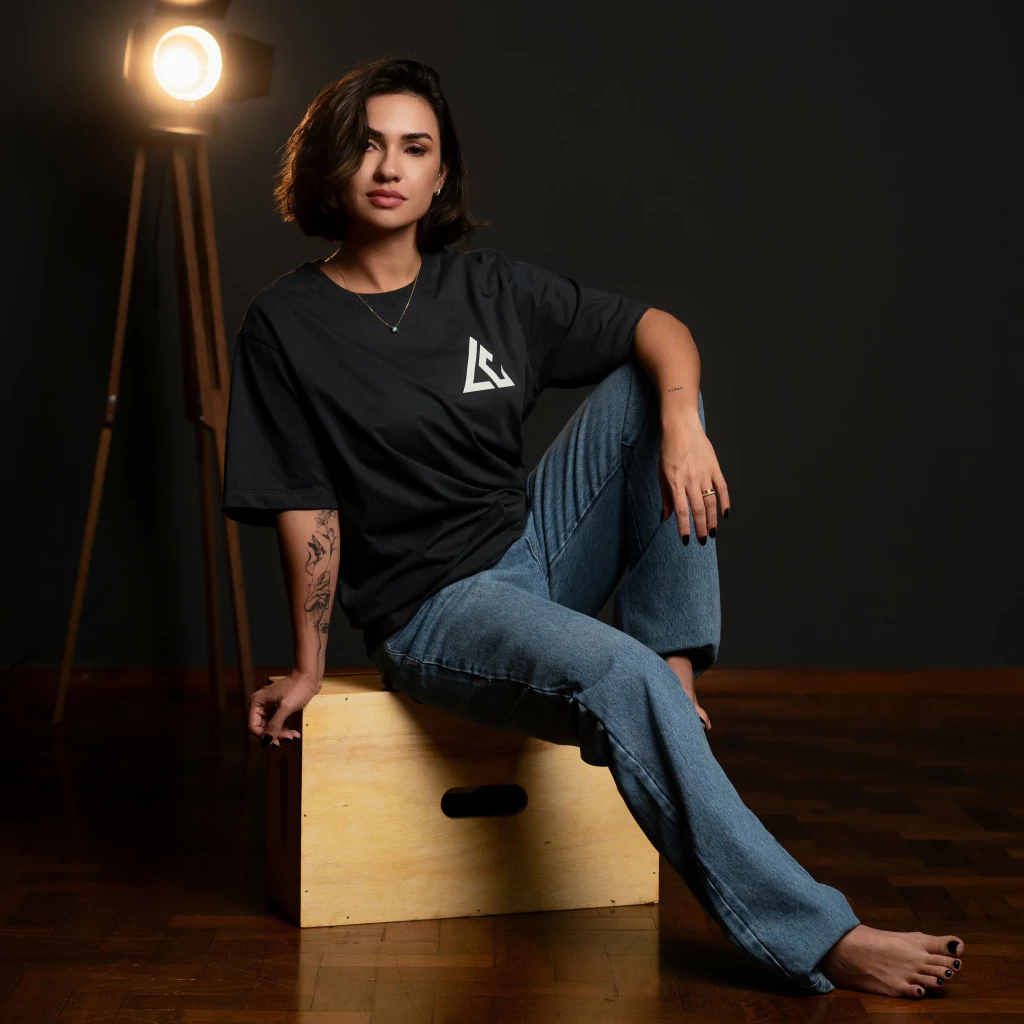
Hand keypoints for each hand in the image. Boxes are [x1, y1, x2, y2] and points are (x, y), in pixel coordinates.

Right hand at [249, 670, 319, 746]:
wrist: (310, 677)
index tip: (276, 742)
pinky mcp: (278, 709)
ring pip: (271, 727)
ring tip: (294, 736)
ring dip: (283, 734)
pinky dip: (286, 729)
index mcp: (257, 702)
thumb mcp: (285, 708)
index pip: (253, 725)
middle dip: (276, 735)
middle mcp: (261, 705)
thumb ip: (274, 725)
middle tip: (289, 738)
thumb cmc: (297, 688)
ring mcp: (269, 707)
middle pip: (263, 727)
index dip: (263, 736)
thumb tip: (266, 741)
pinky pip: (279, 723)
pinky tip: (295, 733)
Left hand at [659, 412, 730, 543]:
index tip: (686, 540)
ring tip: (712, 532)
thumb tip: (666, 517)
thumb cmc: (669, 451)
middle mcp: (691, 480)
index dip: (684, 527)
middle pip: (698, 509)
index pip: (681, 510)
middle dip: (701, 528)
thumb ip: (666, 497)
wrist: (682, 428)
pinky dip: (725, 502)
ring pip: (711, 502)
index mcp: (676, 482)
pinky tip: (725, 514)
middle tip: (702, 540)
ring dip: (712, 520)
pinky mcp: (714, 468)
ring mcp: (704, 474)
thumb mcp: (662, 474)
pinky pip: (722, 488)